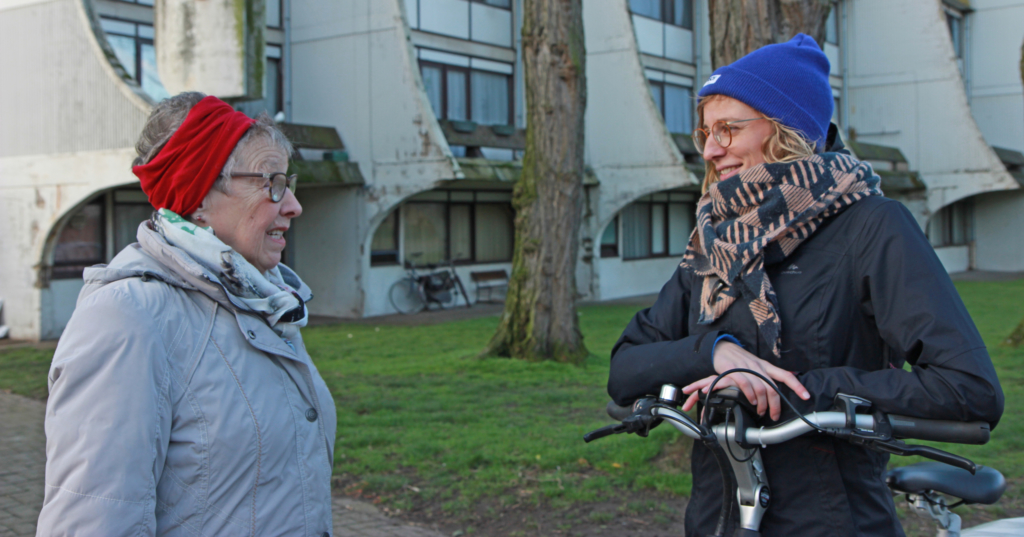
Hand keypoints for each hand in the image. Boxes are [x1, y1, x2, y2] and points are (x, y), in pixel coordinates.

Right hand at [681, 341, 809, 420]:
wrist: (722, 348)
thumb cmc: (740, 360)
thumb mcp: (756, 366)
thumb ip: (767, 376)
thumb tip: (781, 386)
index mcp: (766, 366)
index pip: (785, 375)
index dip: (797, 386)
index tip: (806, 396)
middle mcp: (758, 367)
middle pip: (773, 388)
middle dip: (776, 405)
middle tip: (774, 416)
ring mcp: (747, 369)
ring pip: (760, 389)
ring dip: (762, 404)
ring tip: (760, 411)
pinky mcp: (734, 371)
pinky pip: (745, 385)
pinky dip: (749, 395)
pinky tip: (750, 401)